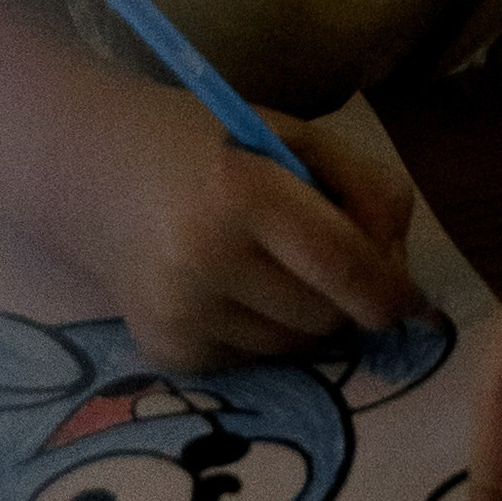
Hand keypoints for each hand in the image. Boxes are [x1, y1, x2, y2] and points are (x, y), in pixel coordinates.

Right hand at [59, 87, 423, 368]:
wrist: (91, 173)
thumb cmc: (209, 147)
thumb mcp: (294, 139)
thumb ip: (365, 191)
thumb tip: (399, 273)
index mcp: (243, 192)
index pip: (345, 265)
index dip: (392, 291)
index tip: (410, 300)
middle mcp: (205, 260)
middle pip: (327, 316)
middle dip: (345, 299)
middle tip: (324, 262)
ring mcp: (180, 313)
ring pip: (295, 347)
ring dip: (304, 318)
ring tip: (266, 266)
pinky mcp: (167, 350)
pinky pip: (255, 361)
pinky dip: (262, 332)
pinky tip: (228, 289)